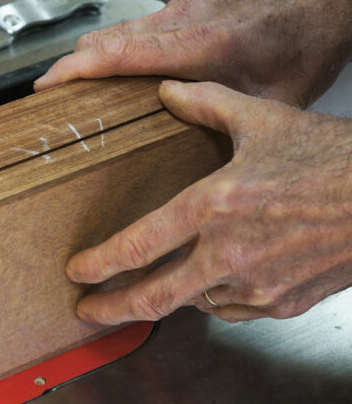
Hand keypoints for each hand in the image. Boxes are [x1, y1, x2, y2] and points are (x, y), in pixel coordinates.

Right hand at [35, 0, 351, 107]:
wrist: (326, 1)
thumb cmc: (303, 42)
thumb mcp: (269, 99)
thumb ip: (226, 127)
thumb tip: (203, 164)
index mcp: (198, 44)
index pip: (117, 52)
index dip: (75, 70)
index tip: (46, 87)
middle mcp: (180, 21)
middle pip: (103, 40)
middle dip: (70, 69)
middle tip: (52, 105)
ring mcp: (178, 12)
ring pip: (114, 32)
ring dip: (89, 59)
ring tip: (74, 95)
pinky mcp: (182, 12)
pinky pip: (131, 29)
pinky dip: (110, 51)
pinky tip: (113, 76)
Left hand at [66, 81, 351, 323]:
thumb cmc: (333, 162)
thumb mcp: (264, 120)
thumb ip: (207, 104)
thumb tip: (168, 93)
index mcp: (215, 206)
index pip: (136, 246)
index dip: (98, 264)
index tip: (78, 271)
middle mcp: (229, 253)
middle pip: (152, 297)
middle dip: (110, 308)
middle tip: (88, 310)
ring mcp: (255, 285)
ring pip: (192, 304)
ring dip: (169, 296)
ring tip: (155, 286)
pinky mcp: (279, 304)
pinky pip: (230, 309)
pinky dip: (213, 298)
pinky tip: (212, 281)